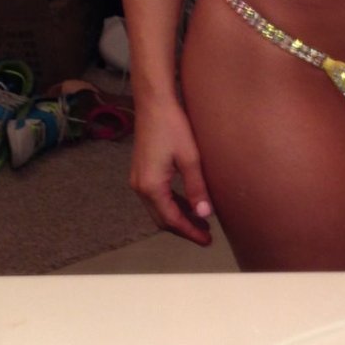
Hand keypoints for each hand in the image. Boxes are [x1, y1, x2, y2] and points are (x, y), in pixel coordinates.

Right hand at [128, 100, 213, 245]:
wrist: (154, 103)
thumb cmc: (173, 127)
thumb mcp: (190, 159)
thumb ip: (196, 188)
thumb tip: (205, 214)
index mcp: (151, 187)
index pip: (171, 220)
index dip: (190, 232)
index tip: (207, 240)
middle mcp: (140, 187)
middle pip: (162, 219)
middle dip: (184, 228)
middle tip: (206, 235)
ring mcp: (138, 179)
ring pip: (158, 209)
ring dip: (178, 217)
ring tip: (201, 222)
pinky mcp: (141, 172)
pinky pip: (156, 197)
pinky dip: (172, 204)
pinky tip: (188, 204)